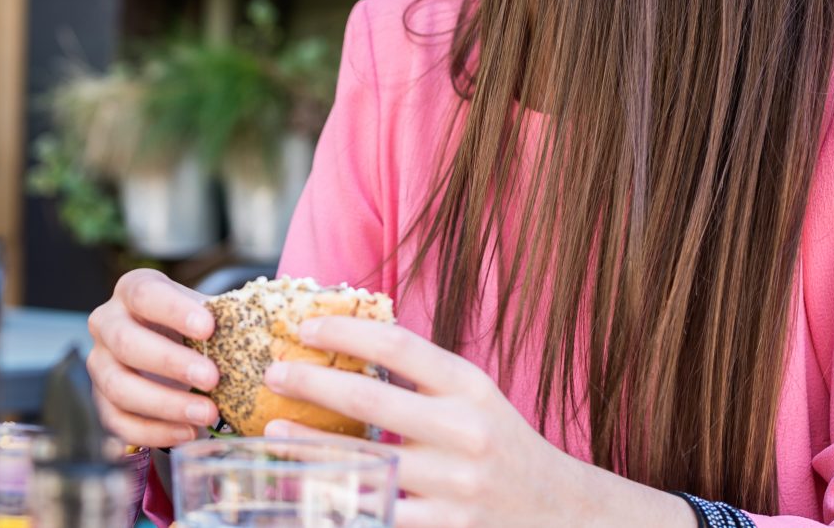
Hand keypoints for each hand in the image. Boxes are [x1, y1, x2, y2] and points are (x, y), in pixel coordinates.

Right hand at [85, 269, 220, 448]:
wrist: (166, 351)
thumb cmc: (190, 329)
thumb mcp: (204, 313)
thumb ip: (228, 316)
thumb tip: (273, 329)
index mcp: (133, 291)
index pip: (145, 294)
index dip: (174, 311)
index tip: (208, 328)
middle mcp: (107, 323)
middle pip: (125, 342)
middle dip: (170, 362)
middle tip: (212, 378)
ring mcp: (99, 364)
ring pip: (118, 386)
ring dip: (165, 404)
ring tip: (208, 415)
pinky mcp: (101, 401)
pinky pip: (118, 422)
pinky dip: (154, 432)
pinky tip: (188, 432)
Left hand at [262, 317, 686, 527]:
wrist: (561, 513)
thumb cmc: (500, 445)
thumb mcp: (474, 397)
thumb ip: (421, 376)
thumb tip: (345, 339)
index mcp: (471, 387)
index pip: (400, 346)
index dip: (347, 330)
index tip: (303, 325)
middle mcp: (466, 432)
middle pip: (374, 401)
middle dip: (315, 383)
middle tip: (273, 374)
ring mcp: (456, 485)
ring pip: (368, 463)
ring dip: (314, 448)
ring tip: (275, 434)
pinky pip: (381, 514)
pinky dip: (341, 502)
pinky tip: (307, 492)